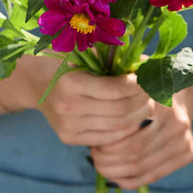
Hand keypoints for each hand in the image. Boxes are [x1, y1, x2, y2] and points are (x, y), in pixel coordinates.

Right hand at [32, 63, 150, 146]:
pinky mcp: (69, 138)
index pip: (115, 90)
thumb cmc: (72, 65)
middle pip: (119, 110)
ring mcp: (67, 126)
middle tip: (152, 92)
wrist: (41, 85)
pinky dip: (126, 130)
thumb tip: (147, 64)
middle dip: (141, 101)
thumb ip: (115, 59)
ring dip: (138, 116)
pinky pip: (108, 139)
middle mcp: (67, 106)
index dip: (136, 85)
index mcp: (71, 82)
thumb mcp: (88, 54)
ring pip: (117, 127)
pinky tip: (133, 119)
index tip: (145, 79)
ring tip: (147, 105)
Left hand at [89, 92, 192, 189]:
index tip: (92, 139)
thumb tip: (90, 108)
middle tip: (93, 155)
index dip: (106, 139)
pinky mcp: (189, 153)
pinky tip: (115, 177)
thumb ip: (116, 92)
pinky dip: (130, 180)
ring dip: (116, 171)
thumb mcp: (133, 82)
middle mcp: (177, 121)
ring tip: (100, 166)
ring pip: (143, 166)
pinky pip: (154, 175)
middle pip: (135, 151)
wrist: (178, 91)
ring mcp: (185, 138)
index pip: (128, 130)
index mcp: (161, 101)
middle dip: (109, 158)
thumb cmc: (145, 87)